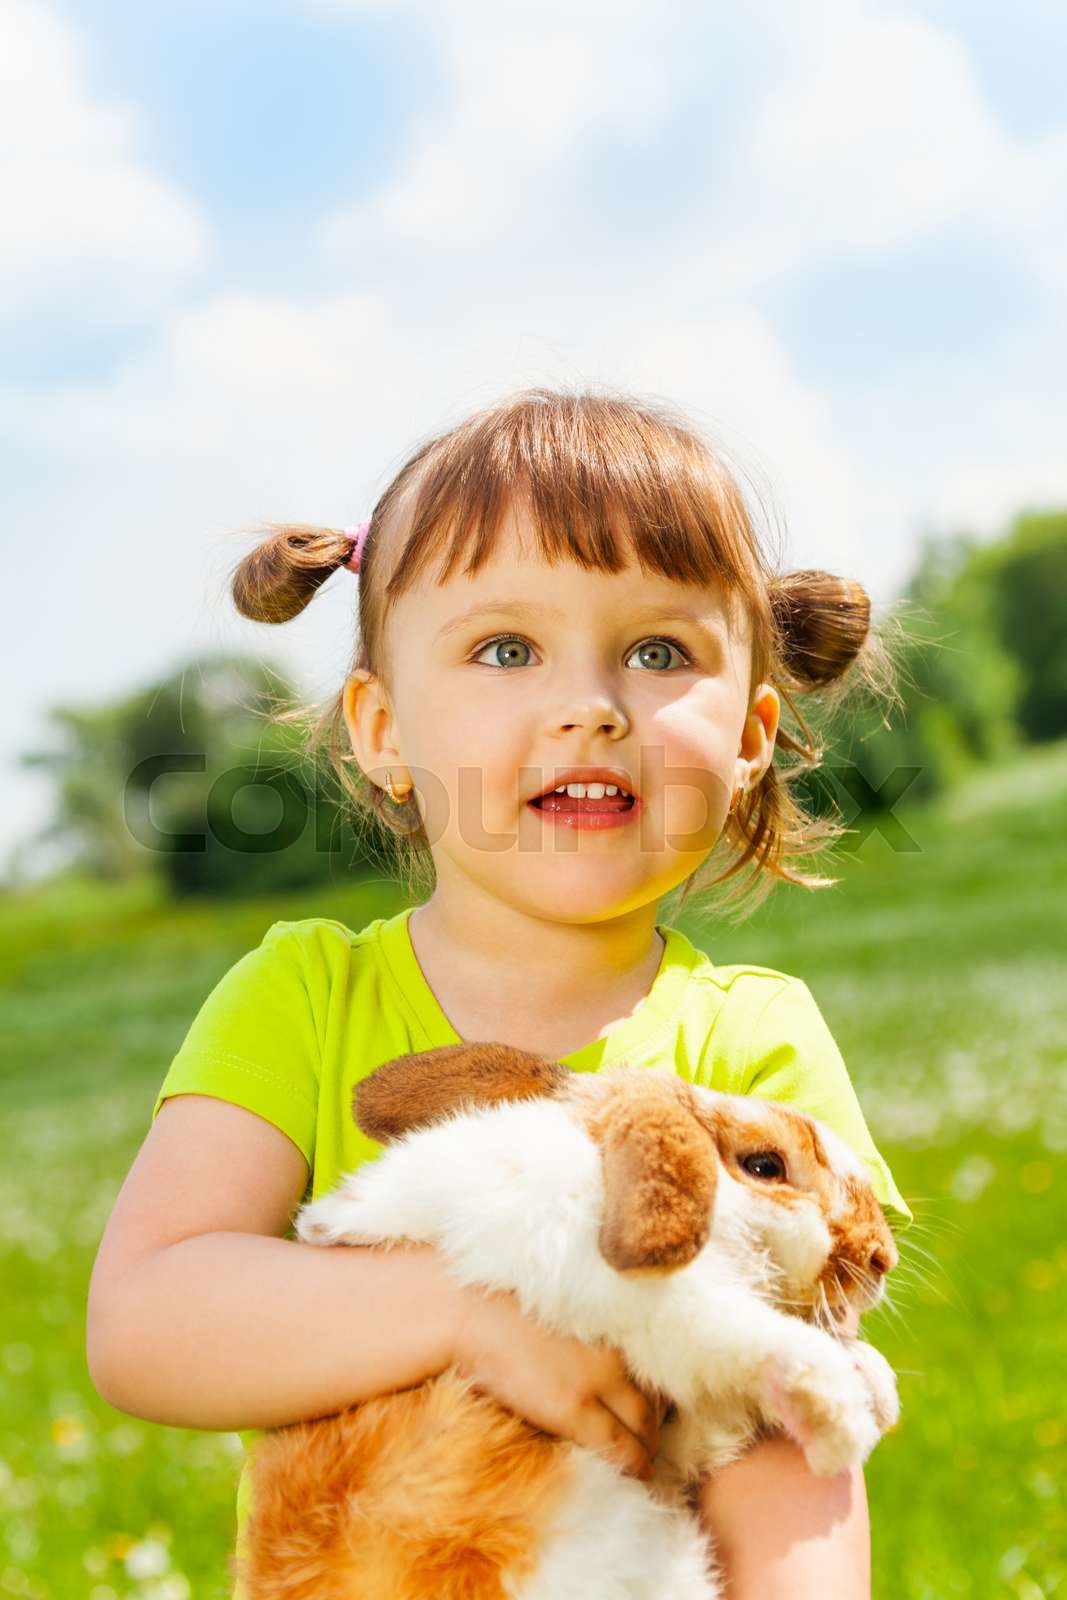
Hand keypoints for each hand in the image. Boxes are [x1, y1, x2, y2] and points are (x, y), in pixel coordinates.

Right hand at [452, 1282, 667, 1481]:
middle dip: (658, 1423)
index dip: (658, 1393)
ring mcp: (594, 1382)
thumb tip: (589, 1349)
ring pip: (643, 1425)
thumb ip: (584, 1331)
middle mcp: (611, 1352)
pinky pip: (618, 1447)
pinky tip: (638, 1472)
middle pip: (653, 1397)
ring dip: (649, 1445)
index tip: (659, 1408)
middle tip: (656, 1440)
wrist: (471, 1313)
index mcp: (609, 1324)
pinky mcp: (573, 1409)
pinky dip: (633, 1462)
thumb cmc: (502, 1307)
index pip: (652, 1366)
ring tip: (648, 1460)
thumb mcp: (558, 1309)